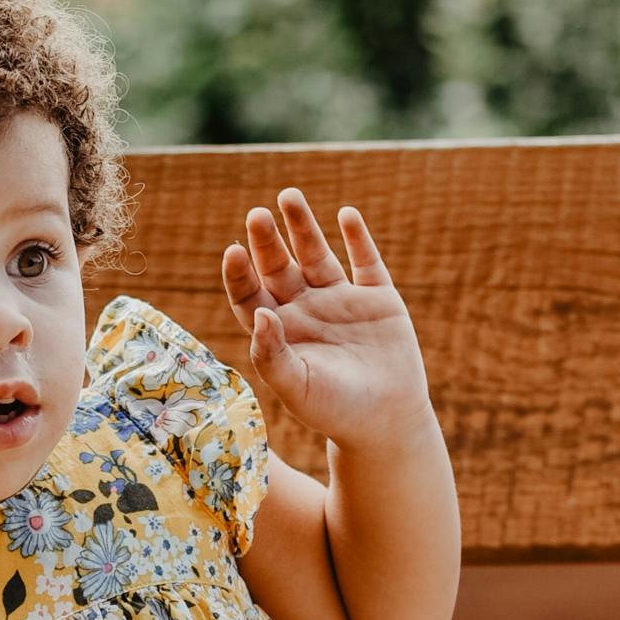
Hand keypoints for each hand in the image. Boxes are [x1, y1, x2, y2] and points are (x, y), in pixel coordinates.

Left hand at [221, 190, 431, 452]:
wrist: (386, 423)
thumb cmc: (334, 412)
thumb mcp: (296, 388)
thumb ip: (272, 353)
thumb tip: (260, 313)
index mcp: (278, 331)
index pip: (249, 295)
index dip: (239, 274)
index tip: (233, 252)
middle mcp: (304, 309)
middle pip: (278, 266)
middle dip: (266, 241)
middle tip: (256, 215)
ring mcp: (340, 300)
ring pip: (316, 254)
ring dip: (302, 226)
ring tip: (289, 196)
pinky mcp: (376, 298)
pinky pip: (366, 261)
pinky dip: (358, 238)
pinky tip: (346, 215)